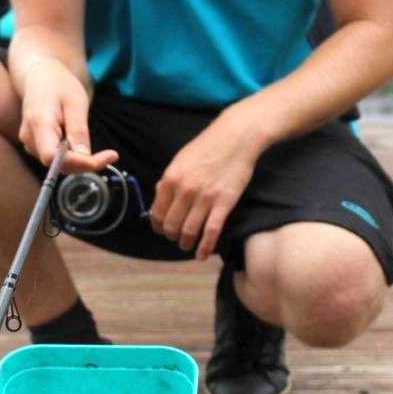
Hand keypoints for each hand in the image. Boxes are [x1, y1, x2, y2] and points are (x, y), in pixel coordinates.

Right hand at [18, 60, 117, 174]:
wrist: (39, 76)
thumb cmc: (58, 85)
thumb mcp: (75, 102)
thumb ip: (78, 130)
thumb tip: (85, 156)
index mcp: (38, 123)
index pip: (53, 157)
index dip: (78, 163)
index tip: (105, 159)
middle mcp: (29, 137)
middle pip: (57, 164)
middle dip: (84, 164)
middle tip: (110, 155)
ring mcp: (30, 143)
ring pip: (58, 164)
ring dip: (80, 162)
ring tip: (101, 152)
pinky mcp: (35, 146)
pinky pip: (56, 159)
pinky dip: (73, 157)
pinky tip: (84, 146)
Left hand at [149, 110, 259, 260]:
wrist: (235, 138)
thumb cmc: (207, 147)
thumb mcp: (180, 160)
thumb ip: (169, 181)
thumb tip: (159, 200)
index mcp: (171, 179)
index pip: (157, 213)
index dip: (158, 226)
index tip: (162, 230)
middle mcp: (185, 190)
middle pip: (171, 226)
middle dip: (172, 236)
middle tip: (177, 238)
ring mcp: (205, 198)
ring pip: (189, 232)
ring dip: (186, 244)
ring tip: (188, 247)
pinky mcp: (224, 203)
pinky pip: (211, 231)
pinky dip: (205, 247)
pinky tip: (202, 255)